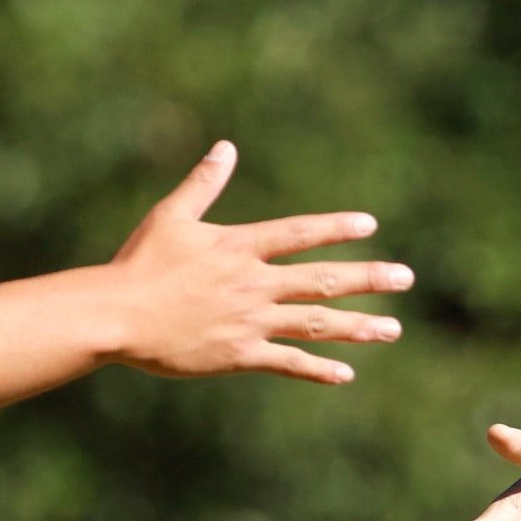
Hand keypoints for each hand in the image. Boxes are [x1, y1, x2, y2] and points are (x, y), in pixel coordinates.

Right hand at [105, 141, 412, 384]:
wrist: (114, 316)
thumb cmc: (138, 264)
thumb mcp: (171, 217)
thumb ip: (203, 184)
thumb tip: (225, 147)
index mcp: (240, 247)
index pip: (300, 233)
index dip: (336, 228)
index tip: (370, 226)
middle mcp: (254, 283)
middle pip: (323, 280)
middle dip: (368, 278)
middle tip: (406, 277)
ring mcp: (250, 321)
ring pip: (316, 323)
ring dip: (358, 326)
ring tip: (393, 329)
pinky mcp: (239, 355)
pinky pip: (287, 362)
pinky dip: (317, 369)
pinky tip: (347, 374)